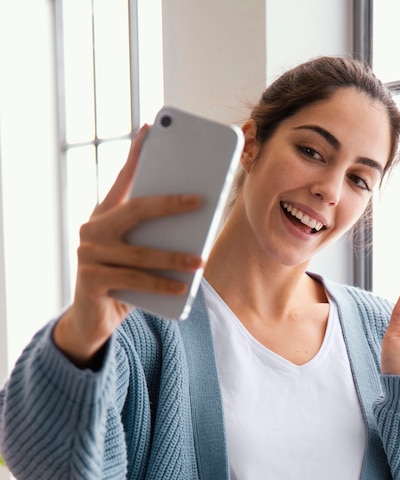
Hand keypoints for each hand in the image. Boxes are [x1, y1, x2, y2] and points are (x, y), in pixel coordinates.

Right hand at [54, 125, 202, 366]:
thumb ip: (153, 236)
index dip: (136, 155)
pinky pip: (134, 280)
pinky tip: (182, 288)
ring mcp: (89, 254)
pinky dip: (160, 284)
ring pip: (140, 254)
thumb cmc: (122, 279)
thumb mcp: (136, 253)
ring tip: (199, 262)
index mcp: (105, 216)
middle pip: (135, 211)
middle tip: (199, 200)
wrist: (92, 318)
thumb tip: (195, 221)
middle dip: (169, 204)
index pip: (122, 180)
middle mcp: (93, 230)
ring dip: (174, 258)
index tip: (151, 129)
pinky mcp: (91, 280)